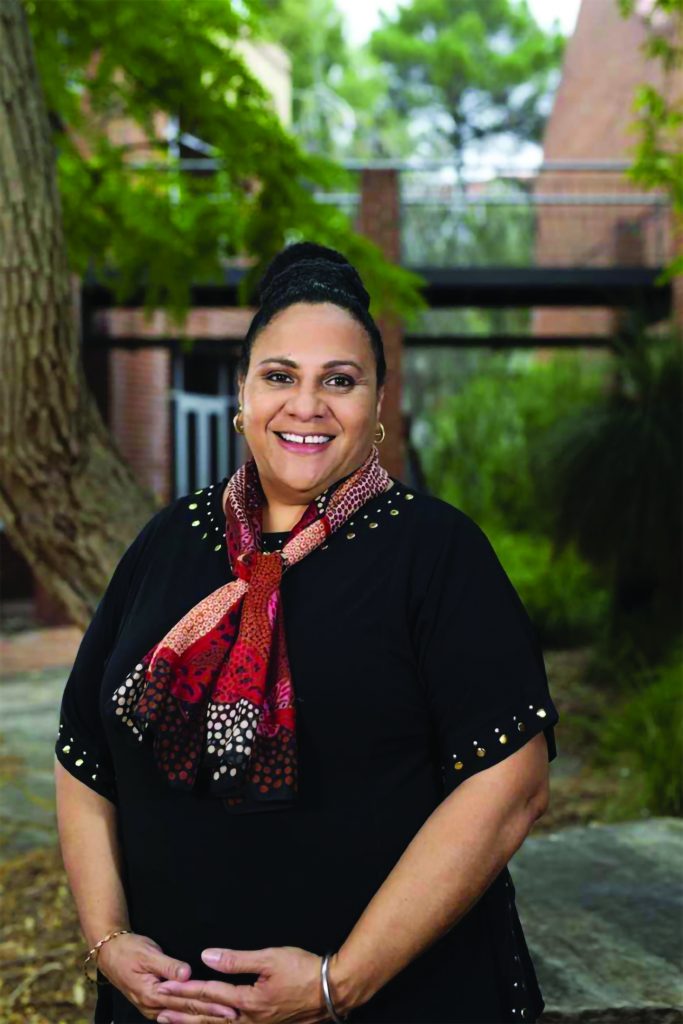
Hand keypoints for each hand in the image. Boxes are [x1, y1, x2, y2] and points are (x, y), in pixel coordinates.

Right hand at [96, 932, 237, 1021]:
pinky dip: (190, 1015)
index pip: (188, 1001)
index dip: (210, 1004)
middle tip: (235, 1014)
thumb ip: (168, 966)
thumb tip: (187, 974)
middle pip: (188, 1011)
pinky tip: (202, 1018)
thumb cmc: (129, 950)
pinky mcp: (154, 1004)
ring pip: (182, 1015)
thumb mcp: (148, 954)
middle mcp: (153, 1006)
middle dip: (212, 1014)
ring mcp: (153, 1008)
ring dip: (203, 1017)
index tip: (230, 1005)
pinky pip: (176, 1013)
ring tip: (224, 1019)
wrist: (109, 954)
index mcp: (153, 994)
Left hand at [155, 945, 332, 1023]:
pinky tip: (208, 1023)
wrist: (332, 990)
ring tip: (173, 1021)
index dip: (186, 990)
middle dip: (182, 1014)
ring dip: (195, 1023)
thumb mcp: (270, 958)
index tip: (165, 987)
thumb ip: (237, 960)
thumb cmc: (304, 969)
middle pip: (209, 1018)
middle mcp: (250, 1020)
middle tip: (158, 1011)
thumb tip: (208, 957)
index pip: (210, 994)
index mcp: (250, 1002)